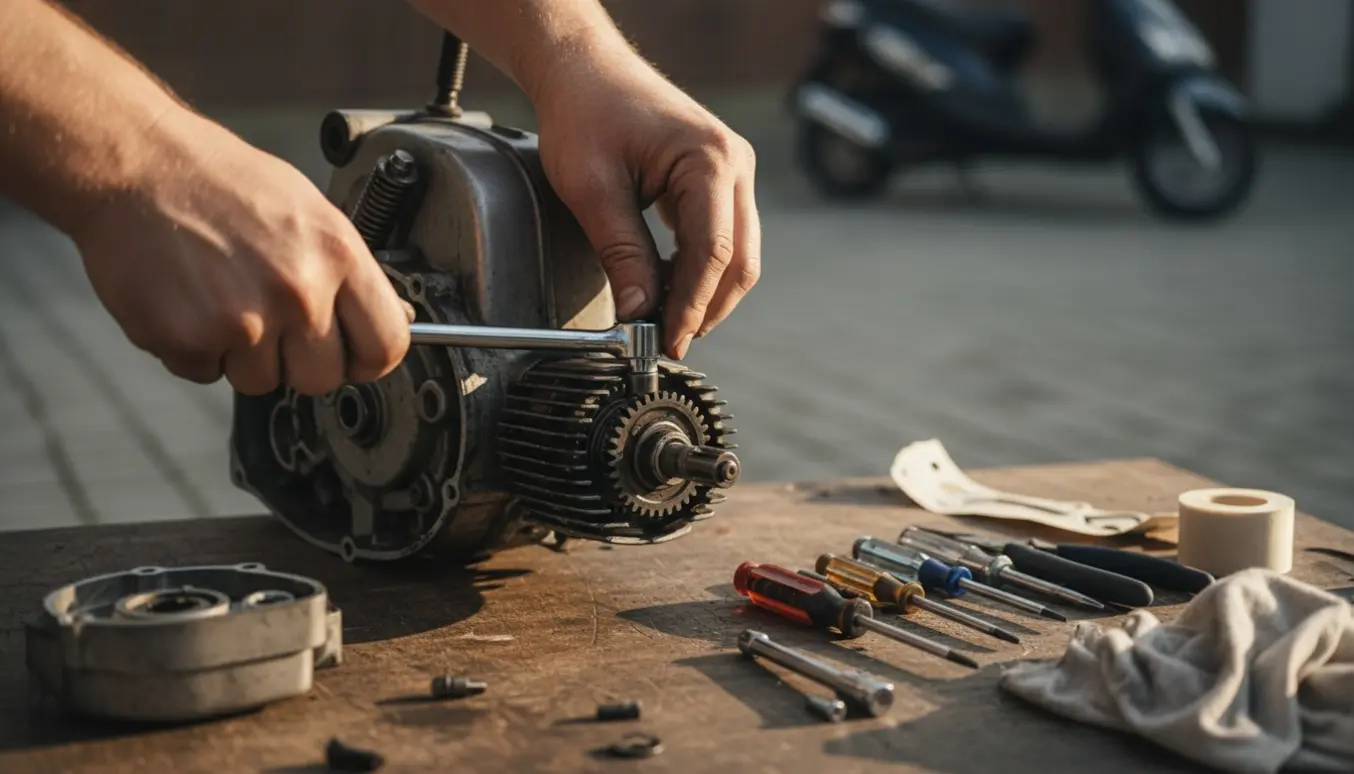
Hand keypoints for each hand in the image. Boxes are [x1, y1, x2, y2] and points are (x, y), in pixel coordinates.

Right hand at [71, 111, 413, 395]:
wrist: (136, 164)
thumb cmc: (222, 183)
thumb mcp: (311, 211)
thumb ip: (351, 271)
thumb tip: (395, 317)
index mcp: (338, 255)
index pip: (386, 345)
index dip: (367, 359)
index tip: (350, 355)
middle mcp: (298, 292)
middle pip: (323, 380)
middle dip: (298, 361)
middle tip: (270, 319)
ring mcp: (243, 320)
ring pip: (262, 382)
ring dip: (242, 355)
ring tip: (221, 297)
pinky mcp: (189, 339)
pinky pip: (206, 374)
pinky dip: (194, 349)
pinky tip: (187, 300)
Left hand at [530, 51, 760, 359]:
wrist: (585, 70)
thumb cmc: (585, 113)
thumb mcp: (592, 189)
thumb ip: (621, 252)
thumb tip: (638, 313)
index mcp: (710, 160)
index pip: (712, 253)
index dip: (692, 306)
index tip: (667, 341)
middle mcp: (735, 164)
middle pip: (740, 260)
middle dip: (707, 308)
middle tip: (670, 342)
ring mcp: (734, 171)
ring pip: (738, 253)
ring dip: (707, 293)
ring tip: (667, 321)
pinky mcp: (722, 179)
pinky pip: (725, 236)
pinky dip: (702, 270)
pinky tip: (671, 289)